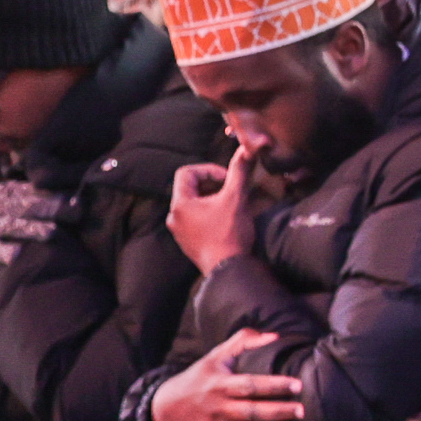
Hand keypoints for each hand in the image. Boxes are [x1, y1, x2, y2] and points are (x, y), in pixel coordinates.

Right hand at [149, 330, 304, 420]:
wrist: (165, 411)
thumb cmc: (197, 379)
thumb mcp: (215, 356)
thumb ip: (243, 341)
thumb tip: (274, 335)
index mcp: (221, 386)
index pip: (249, 386)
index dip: (272, 385)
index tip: (297, 385)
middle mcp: (222, 410)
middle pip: (252, 413)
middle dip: (278, 413)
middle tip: (302, 411)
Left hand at [166, 145, 261, 276]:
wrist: (229, 270)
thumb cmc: (229, 233)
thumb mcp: (236, 198)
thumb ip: (239, 172)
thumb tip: (246, 150)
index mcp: (180, 204)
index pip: (187, 172)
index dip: (208, 170)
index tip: (227, 179)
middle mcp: (174, 217)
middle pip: (189, 189)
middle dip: (211, 185)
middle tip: (230, 191)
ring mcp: (179, 232)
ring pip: (193, 205)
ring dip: (211, 200)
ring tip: (230, 207)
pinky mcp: (188, 244)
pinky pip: (195, 221)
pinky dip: (209, 215)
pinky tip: (226, 223)